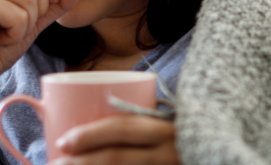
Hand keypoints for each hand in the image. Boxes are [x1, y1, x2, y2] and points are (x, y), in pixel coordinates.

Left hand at [52, 116, 179, 164]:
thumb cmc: (183, 136)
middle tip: (57, 164)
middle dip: (83, 163)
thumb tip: (88, 110)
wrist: (213, 157)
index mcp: (166, 129)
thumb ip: (137, 118)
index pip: (123, 128)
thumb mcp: (166, 122)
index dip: (90, 135)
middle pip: (118, 158)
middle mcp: (169, 152)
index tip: (62, 141)